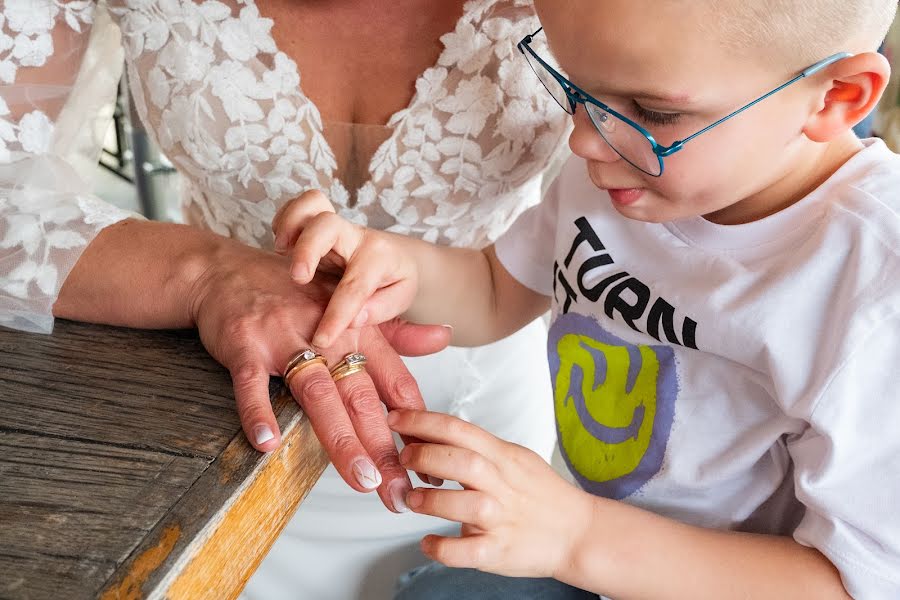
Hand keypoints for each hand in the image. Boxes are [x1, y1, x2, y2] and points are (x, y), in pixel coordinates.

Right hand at [189, 241, 449, 511]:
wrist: (227, 270)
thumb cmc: (293, 295)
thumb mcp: (350, 305)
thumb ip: (397, 331)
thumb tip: (445, 337)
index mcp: (358, 330)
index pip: (395, 383)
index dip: (415, 425)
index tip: (430, 465)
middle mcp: (328, 334)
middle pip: (362, 397)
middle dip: (384, 448)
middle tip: (400, 492)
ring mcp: (285, 339)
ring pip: (319, 394)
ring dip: (341, 439)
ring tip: (361, 480)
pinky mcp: (245, 344)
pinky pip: (252, 383)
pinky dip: (258, 412)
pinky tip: (267, 445)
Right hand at [272, 190, 418, 347]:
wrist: (396, 257)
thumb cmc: (393, 282)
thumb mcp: (400, 299)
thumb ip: (381, 310)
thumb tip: (354, 319)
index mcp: (379, 257)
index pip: (355, 286)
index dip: (336, 315)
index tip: (321, 339)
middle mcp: (355, 236)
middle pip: (328, 224)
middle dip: (307, 249)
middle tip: (298, 278)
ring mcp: (334, 227)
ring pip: (311, 203)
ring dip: (291, 224)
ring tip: (282, 251)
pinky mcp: (316, 223)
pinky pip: (297, 207)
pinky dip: (284, 221)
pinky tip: (283, 247)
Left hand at [387, 409, 593, 577]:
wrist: (578, 532)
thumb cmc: (543, 494)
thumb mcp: (515, 457)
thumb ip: (479, 447)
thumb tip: (435, 432)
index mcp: (503, 457)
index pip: (459, 429)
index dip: (422, 421)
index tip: (396, 418)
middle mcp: (502, 485)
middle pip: (461, 461)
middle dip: (424, 455)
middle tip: (403, 458)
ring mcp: (502, 519)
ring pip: (463, 504)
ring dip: (430, 500)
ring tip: (413, 500)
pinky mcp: (499, 550)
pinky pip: (465, 550)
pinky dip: (442, 548)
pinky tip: (428, 543)